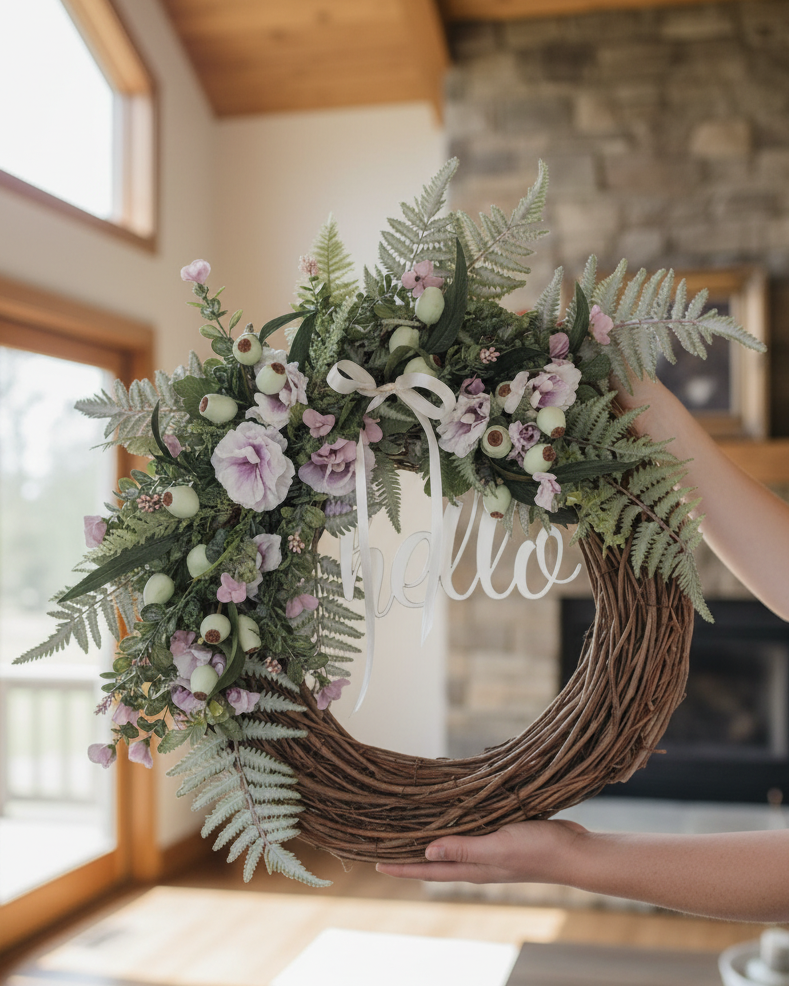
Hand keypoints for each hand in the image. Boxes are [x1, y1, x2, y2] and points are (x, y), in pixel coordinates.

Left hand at [376, 819, 586, 883]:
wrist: (575, 852)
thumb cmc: (538, 851)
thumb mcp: (497, 848)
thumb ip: (464, 850)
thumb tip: (427, 853)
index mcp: (473, 868)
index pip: (428, 870)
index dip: (402, 868)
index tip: (375, 865)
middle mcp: (477, 862)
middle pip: (435, 861)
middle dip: (410, 855)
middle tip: (385, 844)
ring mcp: (490, 851)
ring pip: (452, 846)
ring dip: (431, 839)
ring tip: (410, 828)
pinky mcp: (503, 836)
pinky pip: (470, 832)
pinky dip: (455, 826)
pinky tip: (453, 814)